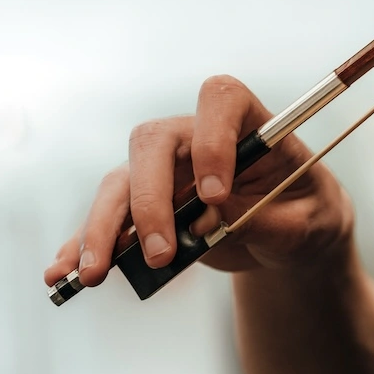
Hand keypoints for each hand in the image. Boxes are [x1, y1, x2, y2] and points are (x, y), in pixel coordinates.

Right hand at [43, 75, 354, 289]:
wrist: (290, 238)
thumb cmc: (305, 215)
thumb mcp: (309, 224)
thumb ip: (270, 220)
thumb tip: (219, 219)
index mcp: (247, 123)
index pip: (220, 100)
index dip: (212, 138)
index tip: (217, 194)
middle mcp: (195, 139)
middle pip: (152, 143)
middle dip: (149, 199)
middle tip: (159, 253)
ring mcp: (164, 171)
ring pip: (120, 183)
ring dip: (104, 227)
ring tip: (95, 274)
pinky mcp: (145, 206)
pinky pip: (108, 219)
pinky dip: (84, 244)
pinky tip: (63, 272)